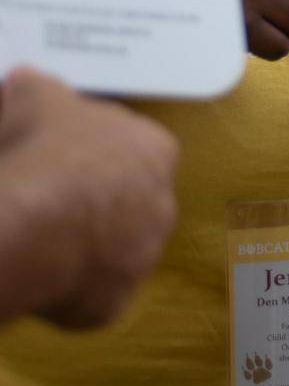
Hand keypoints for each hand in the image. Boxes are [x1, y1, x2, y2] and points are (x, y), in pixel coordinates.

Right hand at [0, 67, 178, 327]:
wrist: (27, 224)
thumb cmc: (39, 150)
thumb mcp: (33, 96)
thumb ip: (39, 88)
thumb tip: (28, 81)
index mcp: (155, 150)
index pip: (138, 150)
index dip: (97, 155)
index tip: (63, 159)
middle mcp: (162, 205)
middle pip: (132, 204)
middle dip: (97, 205)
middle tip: (50, 204)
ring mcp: (142, 259)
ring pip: (115, 254)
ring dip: (85, 250)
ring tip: (39, 243)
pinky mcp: (113, 304)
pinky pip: (90, 299)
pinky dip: (66, 294)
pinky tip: (36, 279)